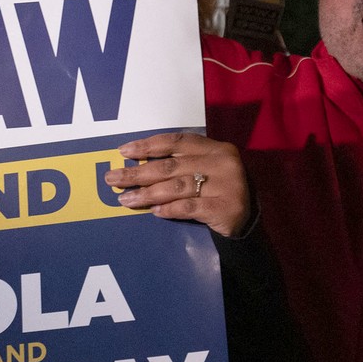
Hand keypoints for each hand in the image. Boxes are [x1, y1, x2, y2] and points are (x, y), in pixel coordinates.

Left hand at [104, 132, 252, 237]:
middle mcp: (222, 162)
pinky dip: (170, 209)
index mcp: (215, 147)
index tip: (123, 151)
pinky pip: (190, 207)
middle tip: (113, 179)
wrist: (249, 220)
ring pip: (177, 187)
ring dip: (147, 194)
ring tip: (126, 200)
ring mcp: (227, 184)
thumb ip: (180, 165)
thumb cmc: (218, 191)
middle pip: (171, 166)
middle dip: (138, 173)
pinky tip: (154, 212)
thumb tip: (137, 166)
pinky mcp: (226, 207)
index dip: (148, 145)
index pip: (176, 141)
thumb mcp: (205, 170)